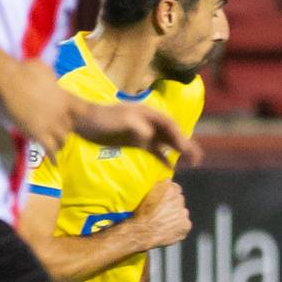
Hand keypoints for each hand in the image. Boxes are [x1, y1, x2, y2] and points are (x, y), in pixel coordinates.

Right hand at [0, 60, 76, 155]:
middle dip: (67, 128)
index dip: (85, 116)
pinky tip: (55, 164)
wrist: (10, 78)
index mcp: (67, 98)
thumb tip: (53, 81)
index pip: (85, 111)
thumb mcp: (48, 71)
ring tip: (58, 145)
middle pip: (71, 127)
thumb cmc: (28, 70)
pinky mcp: (37, 133)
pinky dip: (52, 157)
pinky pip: (48, 148)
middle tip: (61, 130)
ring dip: (61, 142)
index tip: (83, 119)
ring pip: (62, 139)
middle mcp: (62, 113)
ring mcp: (50, 124)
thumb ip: (54, 80)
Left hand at [71, 100, 199, 166]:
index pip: (169, 125)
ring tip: (192, 162)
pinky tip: (170, 167)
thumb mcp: (121, 121)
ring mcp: (142, 132)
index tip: (187, 149)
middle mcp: (148, 122)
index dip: (180, 136)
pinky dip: (162, 157)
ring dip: (178, 151)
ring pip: (165, 142)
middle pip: (172, 133)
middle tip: (198, 159)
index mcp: (148, 114)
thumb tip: (151, 137)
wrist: (83, 121)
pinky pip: (153, 150)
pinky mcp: (134, 141)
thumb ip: (137, 127)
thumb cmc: (102, 118)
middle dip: (185, 145)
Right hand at [130, 180, 190, 250]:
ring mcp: (183, 213)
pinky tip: (169, 228)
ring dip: (177, 215)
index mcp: (169, 190)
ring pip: (182, 212)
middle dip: (173, 204)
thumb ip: (159, 186)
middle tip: (164, 211)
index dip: (170, 193)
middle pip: (179, 200)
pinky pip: (185, 224)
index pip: (175, 187)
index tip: (167, 197)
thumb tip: (167, 181)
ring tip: (165, 221)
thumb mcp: (146, 195)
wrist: (144, 232)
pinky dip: (179, 226)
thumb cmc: (143, 215)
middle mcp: (179, 200)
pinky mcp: (186, 225)